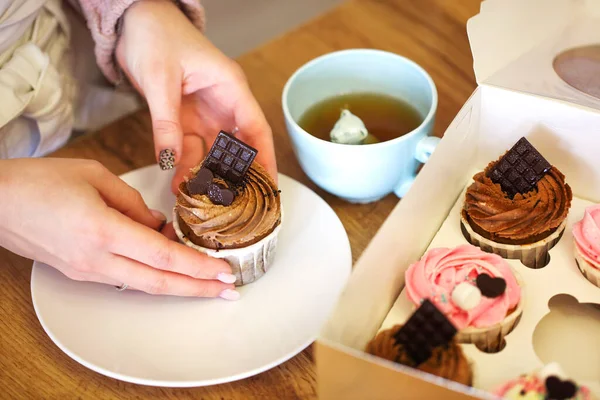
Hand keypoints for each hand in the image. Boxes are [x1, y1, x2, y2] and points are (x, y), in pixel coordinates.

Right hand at [0, 158, 238, 298]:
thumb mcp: (95, 176)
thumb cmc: (40, 182)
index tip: (224, 271)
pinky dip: (154, 276)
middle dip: (199, 288)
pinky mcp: (82, 272)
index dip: (198, 266)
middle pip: (159, 281)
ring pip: (145, 285)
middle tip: (229, 291)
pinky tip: (171, 269)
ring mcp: (88, 271)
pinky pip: (126, 278)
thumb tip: (159, 225)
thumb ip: (134, 202)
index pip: (163, 255)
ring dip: (180, 286)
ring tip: (209, 284)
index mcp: (103, 230)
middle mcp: (97, 259)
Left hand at [115, 0, 276, 193]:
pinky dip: (184, 165)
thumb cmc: (156, 35)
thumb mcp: (160, 80)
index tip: (267, 186)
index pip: (256, 128)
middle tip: (234, 203)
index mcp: (230, 87)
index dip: (264, 159)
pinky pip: (189, 147)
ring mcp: (204, 112)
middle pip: (238, 146)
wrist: (133, 20)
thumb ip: (166, 122)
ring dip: (206, 174)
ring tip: (200, 200)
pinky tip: (179, 183)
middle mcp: (222, 102)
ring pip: (213, 151)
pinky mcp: (185, 118)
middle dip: (236, 175)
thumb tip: (169, 161)